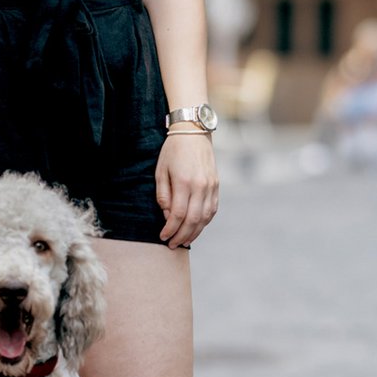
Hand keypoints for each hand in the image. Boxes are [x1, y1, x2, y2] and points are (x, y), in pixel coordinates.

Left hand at [156, 133, 218, 247]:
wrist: (194, 132)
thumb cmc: (173, 151)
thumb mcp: (161, 170)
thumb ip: (163, 194)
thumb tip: (167, 215)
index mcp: (184, 182)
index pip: (178, 214)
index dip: (170, 229)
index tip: (163, 236)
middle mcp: (200, 186)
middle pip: (193, 220)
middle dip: (182, 236)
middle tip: (172, 244)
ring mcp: (211, 186)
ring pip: (205, 218)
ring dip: (194, 232)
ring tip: (184, 240)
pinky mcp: (216, 185)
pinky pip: (212, 210)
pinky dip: (204, 222)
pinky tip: (196, 228)